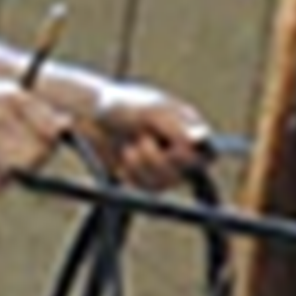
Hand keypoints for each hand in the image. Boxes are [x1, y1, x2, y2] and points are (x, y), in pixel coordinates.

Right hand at [0, 75, 77, 192]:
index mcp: (8, 98)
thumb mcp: (0, 91)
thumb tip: (66, 125)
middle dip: (37, 156)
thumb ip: (36, 109)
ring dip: (18, 167)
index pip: (51, 131)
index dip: (51, 139)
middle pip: (38, 155)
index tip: (45, 137)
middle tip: (20, 148)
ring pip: (21, 172)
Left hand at [81, 81, 213, 192]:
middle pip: (186, 172)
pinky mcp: (144, 177)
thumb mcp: (149, 112)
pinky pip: (146, 189)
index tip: (171, 149)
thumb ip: (176, 126)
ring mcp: (162, 164)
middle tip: (141, 140)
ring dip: (143, 167)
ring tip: (129, 148)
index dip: (190, 157)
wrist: (89, 115)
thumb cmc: (121, 106)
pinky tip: (123, 160)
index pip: (207, 153)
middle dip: (159, 160)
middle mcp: (179, 148)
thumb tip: (202, 138)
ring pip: (166, 183)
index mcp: (188, 127)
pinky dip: (132, 176)